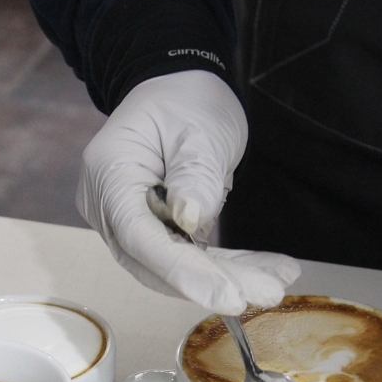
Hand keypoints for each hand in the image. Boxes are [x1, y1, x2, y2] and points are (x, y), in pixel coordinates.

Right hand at [77, 70, 300, 314]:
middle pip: (155, 260)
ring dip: (225, 277)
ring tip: (275, 282)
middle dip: (213, 281)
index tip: (229, 294)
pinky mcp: (149, 229)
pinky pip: (183, 255)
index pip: (140, 236)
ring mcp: (124, 220)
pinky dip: (223, 265)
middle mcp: (107, 203)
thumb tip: (191, 219)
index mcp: (109, 172)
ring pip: (172, 265)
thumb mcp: (200, 129)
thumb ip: (195, 175)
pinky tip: (264, 270)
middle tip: (267, 293)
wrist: (175, 86)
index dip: (184, 272)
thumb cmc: (184, 99)